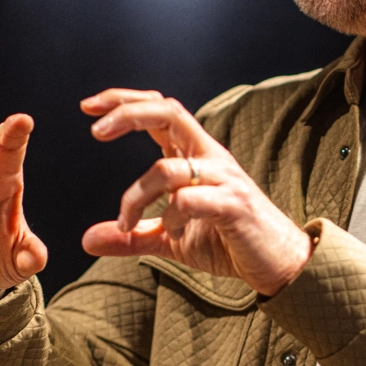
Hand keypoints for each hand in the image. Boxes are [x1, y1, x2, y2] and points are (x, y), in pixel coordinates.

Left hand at [79, 90, 312, 296]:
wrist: (279, 264)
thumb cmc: (228, 242)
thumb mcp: (171, 238)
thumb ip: (133, 235)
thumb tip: (87, 239)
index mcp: (195, 155)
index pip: (160, 111)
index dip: (125, 102)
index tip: (88, 109)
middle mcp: (209, 157)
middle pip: (169, 112)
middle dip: (128, 113)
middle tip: (96, 132)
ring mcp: (223, 178)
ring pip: (168, 168)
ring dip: (135, 197)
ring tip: (125, 224)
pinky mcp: (233, 205)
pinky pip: (190, 199)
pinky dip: (171, 215)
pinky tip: (171, 231)